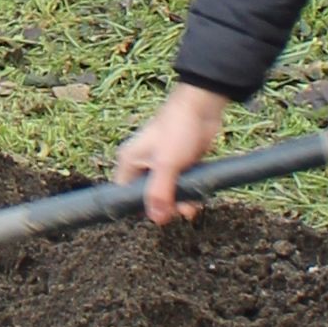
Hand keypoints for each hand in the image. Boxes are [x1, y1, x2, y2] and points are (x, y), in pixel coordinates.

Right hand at [116, 80, 236, 227]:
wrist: (203, 107)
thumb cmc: (178, 129)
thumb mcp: (166, 164)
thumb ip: (159, 192)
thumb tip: (157, 219)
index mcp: (130, 161)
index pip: (124, 194)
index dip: (139, 207)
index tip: (158, 214)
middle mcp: (142, 164)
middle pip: (148, 197)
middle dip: (165, 206)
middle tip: (180, 210)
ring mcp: (161, 164)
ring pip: (166, 193)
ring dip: (180, 202)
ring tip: (192, 207)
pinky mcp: (179, 164)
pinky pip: (180, 186)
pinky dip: (188, 193)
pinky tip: (197, 198)